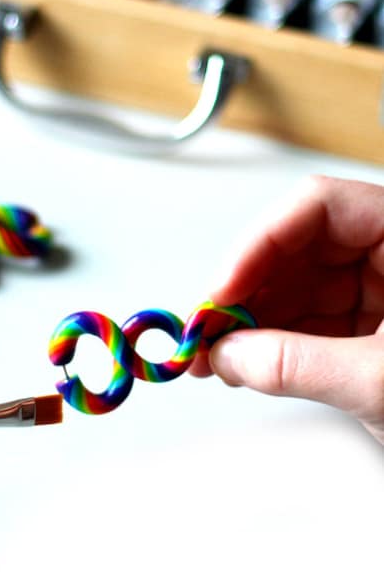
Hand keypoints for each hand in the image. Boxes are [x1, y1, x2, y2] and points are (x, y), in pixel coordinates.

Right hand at [192, 175, 383, 444]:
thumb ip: (300, 365)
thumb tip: (227, 355)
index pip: (320, 206)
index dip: (260, 242)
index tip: (223, 289)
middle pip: (297, 247)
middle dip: (246, 289)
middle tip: (205, 329)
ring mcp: (382, 291)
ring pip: (295, 285)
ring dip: (249, 321)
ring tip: (215, 357)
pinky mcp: (370, 329)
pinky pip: (306, 321)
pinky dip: (270, 342)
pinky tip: (242, 364)